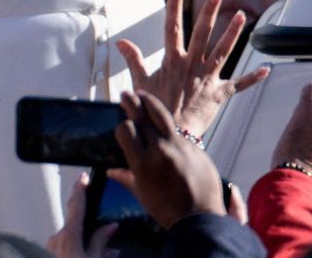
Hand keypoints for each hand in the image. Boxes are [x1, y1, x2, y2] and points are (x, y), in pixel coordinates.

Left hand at [46, 172, 117, 257]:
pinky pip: (63, 249)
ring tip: (94, 255)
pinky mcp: (46, 254)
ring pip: (70, 240)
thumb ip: (100, 242)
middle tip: (101, 246)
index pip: (76, 205)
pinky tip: (82, 256)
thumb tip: (110, 227)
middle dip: (89, 232)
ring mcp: (50, 247)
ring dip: (83, 246)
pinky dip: (74, 252)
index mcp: (69, 236)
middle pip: (76, 227)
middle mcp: (56, 239)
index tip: (83, 177)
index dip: (80, 189)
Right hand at [113, 90, 226, 227]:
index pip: (126, 129)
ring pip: (162, 115)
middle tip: (125, 94)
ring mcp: (180, 147)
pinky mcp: (196, 148)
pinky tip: (166, 131)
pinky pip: (179, 134)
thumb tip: (110, 170)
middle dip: (131, 102)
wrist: (201, 218)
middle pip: (142, 116)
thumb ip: (126, 177)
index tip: (123, 127)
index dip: (122, 127)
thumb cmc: (167, 210)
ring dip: (150, 102)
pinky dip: (170, 130)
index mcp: (142, 163)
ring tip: (142, 94)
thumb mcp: (141, 194)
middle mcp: (159, 150)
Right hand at [118, 0, 270, 137]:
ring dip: (232, 33)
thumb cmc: (154, 108)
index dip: (173, 9)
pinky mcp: (219, 94)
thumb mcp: (141, 83)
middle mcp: (192, 66)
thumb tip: (120, 42)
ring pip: (223, 51)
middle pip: (202, 34)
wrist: (172, 133)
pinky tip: (266, 70)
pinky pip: (239, 84)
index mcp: (173, 61)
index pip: (172, 29)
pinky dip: (253, 78)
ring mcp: (208, 79)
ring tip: (241, 15)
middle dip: (209, 12)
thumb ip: (134, 60)